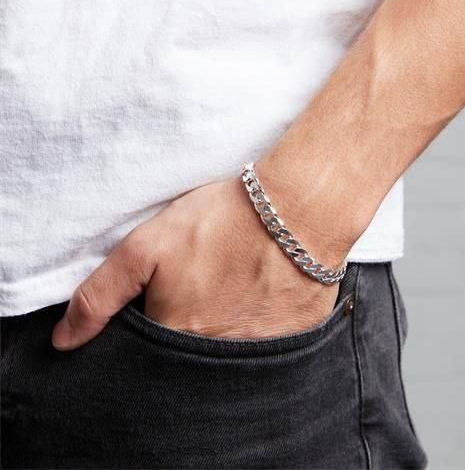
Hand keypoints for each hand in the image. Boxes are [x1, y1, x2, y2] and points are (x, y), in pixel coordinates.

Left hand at [51, 175, 347, 350]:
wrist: (295, 211)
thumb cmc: (220, 222)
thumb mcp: (146, 247)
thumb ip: (100, 295)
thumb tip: (63, 342)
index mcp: (178, 335)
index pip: (151, 351)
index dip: (156, 319)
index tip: (169, 294)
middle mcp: (218, 357)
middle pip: (189, 355)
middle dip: (191, 324)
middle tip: (206, 286)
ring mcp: (259, 353)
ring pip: (228, 353)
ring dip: (226, 326)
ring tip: (232, 289)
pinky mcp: (292, 341)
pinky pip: (265, 347)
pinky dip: (258, 325)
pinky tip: (260, 296)